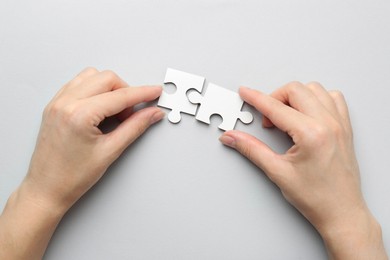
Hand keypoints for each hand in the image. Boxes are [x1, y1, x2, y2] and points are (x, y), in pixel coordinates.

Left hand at [26, 68, 163, 210]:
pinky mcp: (54, 106)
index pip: (120, 96)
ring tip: (115, 112)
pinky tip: (100, 109)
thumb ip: (135, 127)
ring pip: (91, 76)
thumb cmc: (71, 177)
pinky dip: (94, 91)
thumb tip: (151, 114)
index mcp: (79, 114)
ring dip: (109, 89)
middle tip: (132, 114)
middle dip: (125, 92)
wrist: (46, 189)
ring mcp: (57, 102)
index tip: (155, 92)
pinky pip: (78, 84)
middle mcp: (65, 103)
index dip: (142, 93)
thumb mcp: (110, 151)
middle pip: (106, 78)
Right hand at [220, 82, 386, 258]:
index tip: (246, 93)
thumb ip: (252, 149)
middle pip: (296, 90)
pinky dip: (317, 99)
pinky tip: (307, 114)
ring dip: (296, 97)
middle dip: (275, 98)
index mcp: (311, 134)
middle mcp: (328, 124)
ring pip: (315, 89)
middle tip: (267, 119)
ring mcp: (340, 124)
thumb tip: (233, 137)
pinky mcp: (345, 128)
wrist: (341, 212)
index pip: (275, 107)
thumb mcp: (277, 172)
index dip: (256, 98)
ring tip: (286, 116)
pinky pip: (333, 98)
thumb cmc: (316, 198)